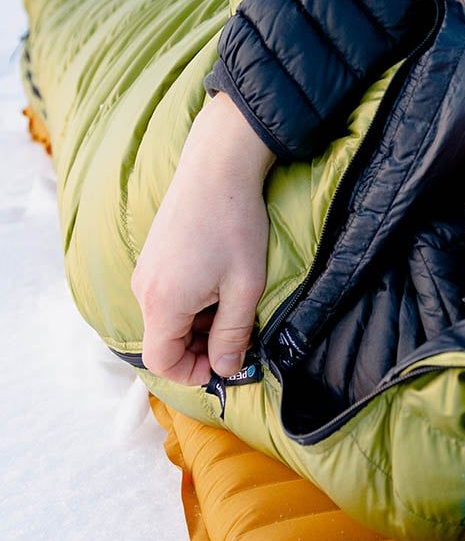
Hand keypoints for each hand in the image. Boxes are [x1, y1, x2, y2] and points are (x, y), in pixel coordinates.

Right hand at [131, 93, 275, 384]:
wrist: (218, 168)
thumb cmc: (235, 226)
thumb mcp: (244, 287)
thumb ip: (233, 334)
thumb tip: (226, 370)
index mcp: (163, 304)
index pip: (161, 361)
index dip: (192, 372)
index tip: (225, 363)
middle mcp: (144, 289)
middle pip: (164, 340)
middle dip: (200, 347)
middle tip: (239, 332)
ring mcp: (145, 270)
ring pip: (167, 317)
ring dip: (199, 323)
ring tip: (234, 300)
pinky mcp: (154, 254)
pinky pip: (167, 294)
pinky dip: (192, 301)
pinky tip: (221, 280)